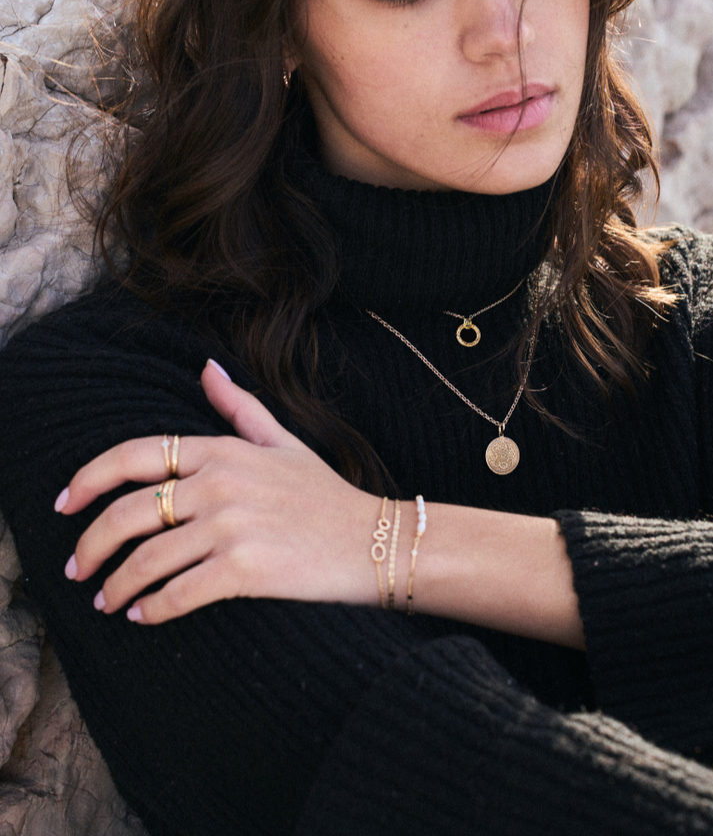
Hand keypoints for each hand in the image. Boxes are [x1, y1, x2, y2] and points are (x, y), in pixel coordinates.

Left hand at [59, 360, 382, 623]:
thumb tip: (206, 368)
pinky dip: (152, 610)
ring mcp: (232, 527)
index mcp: (224, 452)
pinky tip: (144, 616)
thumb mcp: (284, 443)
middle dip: (91, 546)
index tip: (65, 502)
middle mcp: (221, 485)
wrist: (375, 542)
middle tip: (77, 569)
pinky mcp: (245, 570)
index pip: (136, 457)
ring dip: (116, 587)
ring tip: (108, 601)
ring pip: (145, 561)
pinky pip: (177, 594)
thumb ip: (239, 408)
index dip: (89, 479)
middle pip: (127, 514)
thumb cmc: (327, 495)